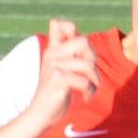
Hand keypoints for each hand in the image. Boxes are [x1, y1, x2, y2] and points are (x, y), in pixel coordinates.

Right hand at [22, 18, 102, 132]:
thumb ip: (70, 53)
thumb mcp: (61, 68)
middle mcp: (52, 54)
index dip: (73, 30)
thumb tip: (79, 37)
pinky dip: (91, 91)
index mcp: (53, 49)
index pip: (59, 24)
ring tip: (90, 89)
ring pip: (88, 65)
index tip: (79, 52)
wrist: (41, 113)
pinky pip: (85, 81)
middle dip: (93, 58)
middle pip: (84, 41)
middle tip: (89, 73)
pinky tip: (86, 97)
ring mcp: (54, 66)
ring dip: (96, 80)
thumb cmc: (56, 91)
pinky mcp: (57, 80)